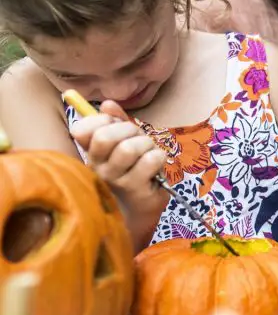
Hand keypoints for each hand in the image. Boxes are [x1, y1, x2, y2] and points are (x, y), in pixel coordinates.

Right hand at [68, 100, 167, 214]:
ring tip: (150, 152)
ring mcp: (115, 180)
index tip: (116, 124)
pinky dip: (159, 156)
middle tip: (139, 138)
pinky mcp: (136, 189)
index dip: (102, 120)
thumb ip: (116, 122)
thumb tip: (107, 103)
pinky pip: (150, 161)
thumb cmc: (132, 173)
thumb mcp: (123, 145)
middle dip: (129, 129)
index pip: (81, 129)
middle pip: (105, 136)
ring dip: (147, 144)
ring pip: (129, 148)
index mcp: (91, 154)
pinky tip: (157, 164)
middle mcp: (98, 167)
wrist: (139, 211)